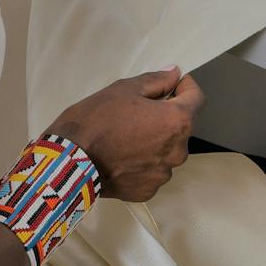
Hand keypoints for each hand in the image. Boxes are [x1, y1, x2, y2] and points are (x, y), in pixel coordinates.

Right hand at [46, 68, 201, 201]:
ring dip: (155, 141)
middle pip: (181, 126)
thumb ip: (156, 81)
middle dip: (166, 115)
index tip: (172, 84)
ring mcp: (163, 174)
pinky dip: (143, 162)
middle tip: (138, 111)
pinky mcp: (147, 191)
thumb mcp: (125, 89)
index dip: (185, 87)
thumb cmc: (96, 121)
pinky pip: (152, 170)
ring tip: (126, 136)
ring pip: (166, 150)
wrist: (68, 162)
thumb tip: (174, 75)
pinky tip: (122, 156)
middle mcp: (178, 150)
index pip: (197, 98)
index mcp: (177, 122)